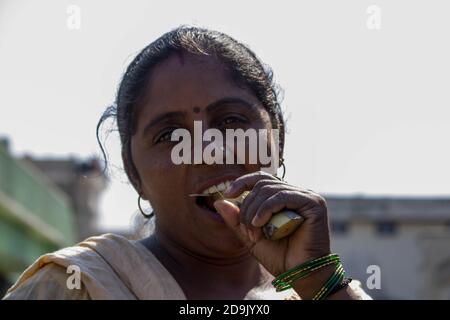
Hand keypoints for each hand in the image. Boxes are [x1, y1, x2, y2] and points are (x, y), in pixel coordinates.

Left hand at [214, 171, 330, 278]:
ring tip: (255, 233)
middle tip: (247, 231)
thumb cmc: (280, 257)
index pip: (261, 179)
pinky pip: (283, 196)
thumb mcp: (251, 237)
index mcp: (284, 198)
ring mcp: (306, 197)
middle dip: (248, 207)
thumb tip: (219, 201)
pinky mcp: (314, 203)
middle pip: (262, 185)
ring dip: (255, 212)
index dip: (243, 182)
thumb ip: (236, 220)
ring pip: (270, 190)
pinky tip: (260, 224)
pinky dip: (266, 209)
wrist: (300, 275)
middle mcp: (296, 193)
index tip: (228, 194)